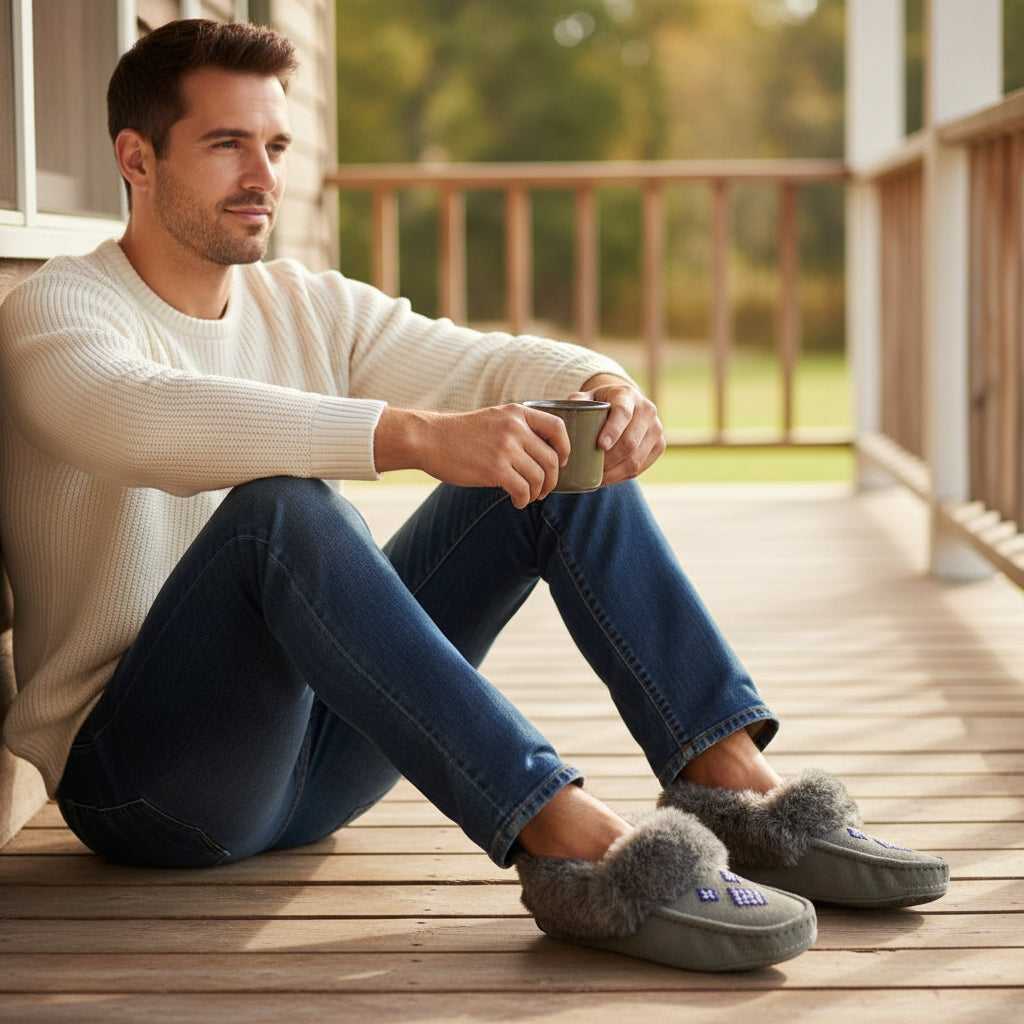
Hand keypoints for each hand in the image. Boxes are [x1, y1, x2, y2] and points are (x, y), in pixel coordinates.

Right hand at [374, 404, 570, 508]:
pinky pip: (523, 490)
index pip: (558, 427)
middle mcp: (515, 429)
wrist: (429, 439)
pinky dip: (523, 500)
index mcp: (517, 413)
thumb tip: (542, 452)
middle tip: (544, 489)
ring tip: (527, 497)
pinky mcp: (495, 469)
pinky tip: (516, 502)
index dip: (565, 448)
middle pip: (552, 459)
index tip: (562, 461)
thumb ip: (517, 428)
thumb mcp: (493, 418)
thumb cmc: (460, 434)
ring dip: (537, 493)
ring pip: (539, 478)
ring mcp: (506, 449)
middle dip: (552, 480)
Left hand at [570, 374, 665, 485]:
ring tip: (595, 477)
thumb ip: (576, 403)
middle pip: (630, 442)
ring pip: (636, 459)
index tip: (600, 445)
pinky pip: (641, 467)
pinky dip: (621, 476)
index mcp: (627, 395)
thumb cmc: (602, 402)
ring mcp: (656, 429)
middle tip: (589, 468)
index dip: (613, 431)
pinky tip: (606, 478)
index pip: (623, 413)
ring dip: (614, 472)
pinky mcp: (659, 445)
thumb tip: (563, 420)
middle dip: (609, 459)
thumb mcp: (588, 397)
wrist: (626, 404)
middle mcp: (647, 410)